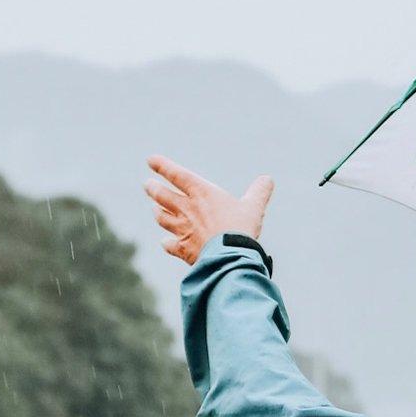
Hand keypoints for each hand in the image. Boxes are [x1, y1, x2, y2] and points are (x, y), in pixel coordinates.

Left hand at [145, 155, 273, 265]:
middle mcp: (186, 209)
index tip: (151, 160)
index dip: (162, 166)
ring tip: (155, 209)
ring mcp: (182, 229)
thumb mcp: (254, 206)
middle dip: (153, 189)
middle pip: (162, 195)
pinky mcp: (182, 248)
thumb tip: (268, 179)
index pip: (176, 175)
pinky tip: (166, 242)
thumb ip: (259, 192)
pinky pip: (169, 244)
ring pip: (162, 218)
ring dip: (158, 212)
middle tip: (148, 185)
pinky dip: (167, 242)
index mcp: (201, 193)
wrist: (230, 255)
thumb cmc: (241, 227)